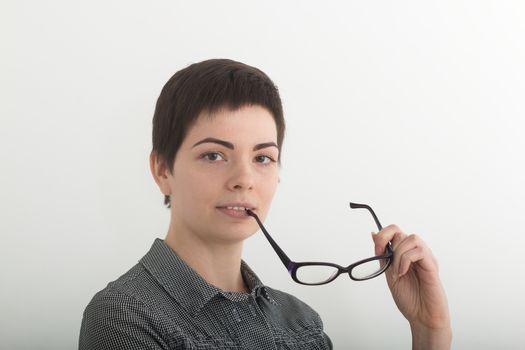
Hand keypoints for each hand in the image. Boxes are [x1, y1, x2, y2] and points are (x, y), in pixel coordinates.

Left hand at [372, 225, 451, 348]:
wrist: (422, 317)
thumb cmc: (409, 298)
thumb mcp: (389, 273)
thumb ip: (383, 255)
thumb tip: (373, 234)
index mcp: (405, 253)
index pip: (394, 231)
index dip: (382, 236)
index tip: (377, 250)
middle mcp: (416, 253)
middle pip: (400, 231)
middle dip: (387, 244)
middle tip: (386, 262)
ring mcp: (425, 258)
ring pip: (411, 238)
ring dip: (398, 254)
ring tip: (397, 271)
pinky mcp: (432, 265)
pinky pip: (419, 251)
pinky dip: (406, 260)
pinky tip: (403, 273)